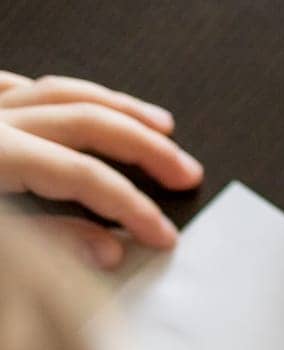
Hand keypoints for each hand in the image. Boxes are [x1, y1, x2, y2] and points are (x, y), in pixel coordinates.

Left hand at [0, 73, 202, 268]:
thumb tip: (108, 250)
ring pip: (62, 93)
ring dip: (119, 109)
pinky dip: (58, 95)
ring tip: (161, 126)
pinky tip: (82, 103)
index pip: (84, 175)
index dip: (132, 206)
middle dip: (146, 149)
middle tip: (186, 173)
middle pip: (87, 122)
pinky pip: (18, 87)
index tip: (163, 236)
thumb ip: (48, 242)